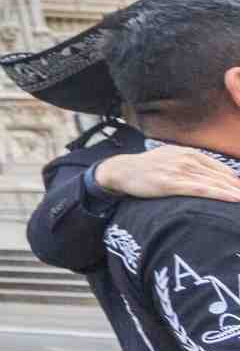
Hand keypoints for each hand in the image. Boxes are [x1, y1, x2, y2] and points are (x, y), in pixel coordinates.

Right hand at [96, 144, 239, 201]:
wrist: (121, 170)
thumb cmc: (146, 167)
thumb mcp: (170, 158)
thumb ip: (190, 163)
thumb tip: (209, 175)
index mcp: (188, 153)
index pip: (220, 168)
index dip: (235, 180)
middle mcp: (186, 159)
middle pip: (221, 176)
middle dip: (238, 186)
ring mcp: (179, 170)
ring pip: (214, 183)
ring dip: (234, 191)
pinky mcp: (171, 183)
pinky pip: (201, 189)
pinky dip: (220, 194)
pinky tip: (233, 198)